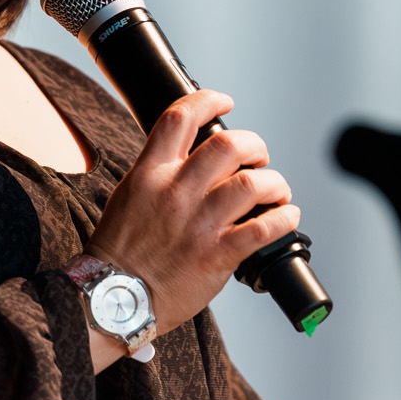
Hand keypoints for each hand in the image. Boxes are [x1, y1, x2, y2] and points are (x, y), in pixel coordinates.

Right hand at [86, 89, 300, 339]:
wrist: (113, 299)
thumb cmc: (121, 253)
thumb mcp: (129, 197)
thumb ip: (158, 174)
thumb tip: (190, 159)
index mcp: (150, 174)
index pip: (180, 118)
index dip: (208, 100)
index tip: (226, 102)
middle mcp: (176, 192)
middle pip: (228, 144)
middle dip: (255, 145)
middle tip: (259, 158)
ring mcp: (198, 223)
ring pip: (253, 184)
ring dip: (275, 183)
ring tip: (276, 192)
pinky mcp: (216, 255)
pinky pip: (264, 229)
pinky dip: (284, 219)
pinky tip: (287, 218)